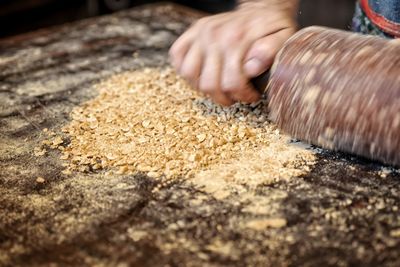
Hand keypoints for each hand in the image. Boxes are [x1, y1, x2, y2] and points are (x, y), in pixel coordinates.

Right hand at [169, 1, 297, 105]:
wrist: (260, 7)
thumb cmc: (272, 27)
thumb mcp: (283, 36)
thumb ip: (270, 51)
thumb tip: (251, 68)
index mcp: (237, 39)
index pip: (231, 83)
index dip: (242, 96)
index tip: (251, 95)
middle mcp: (214, 35)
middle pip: (208, 84)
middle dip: (224, 97)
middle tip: (235, 95)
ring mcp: (200, 34)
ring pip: (189, 74)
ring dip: (203, 87)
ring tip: (219, 86)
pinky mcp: (191, 33)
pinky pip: (177, 57)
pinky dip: (186, 70)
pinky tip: (203, 73)